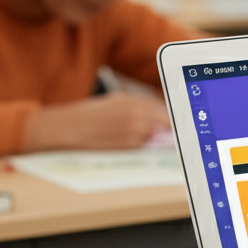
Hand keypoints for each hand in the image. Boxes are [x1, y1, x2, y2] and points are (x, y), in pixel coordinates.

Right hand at [23, 93, 170, 151]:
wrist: (71, 128)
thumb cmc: (93, 113)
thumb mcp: (118, 100)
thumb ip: (140, 105)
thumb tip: (159, 112)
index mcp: (136, 102)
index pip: (165, 110)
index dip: (171, 116)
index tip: (175, 121)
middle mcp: (140, 116)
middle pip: (166, 123)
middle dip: (168, 127)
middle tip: (167, 131)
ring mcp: (136, 132)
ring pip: (155, 135)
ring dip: (152, 136)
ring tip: (131, 133)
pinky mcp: (130, 146)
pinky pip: (143, 145)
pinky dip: (140, 143)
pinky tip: (124, 139)